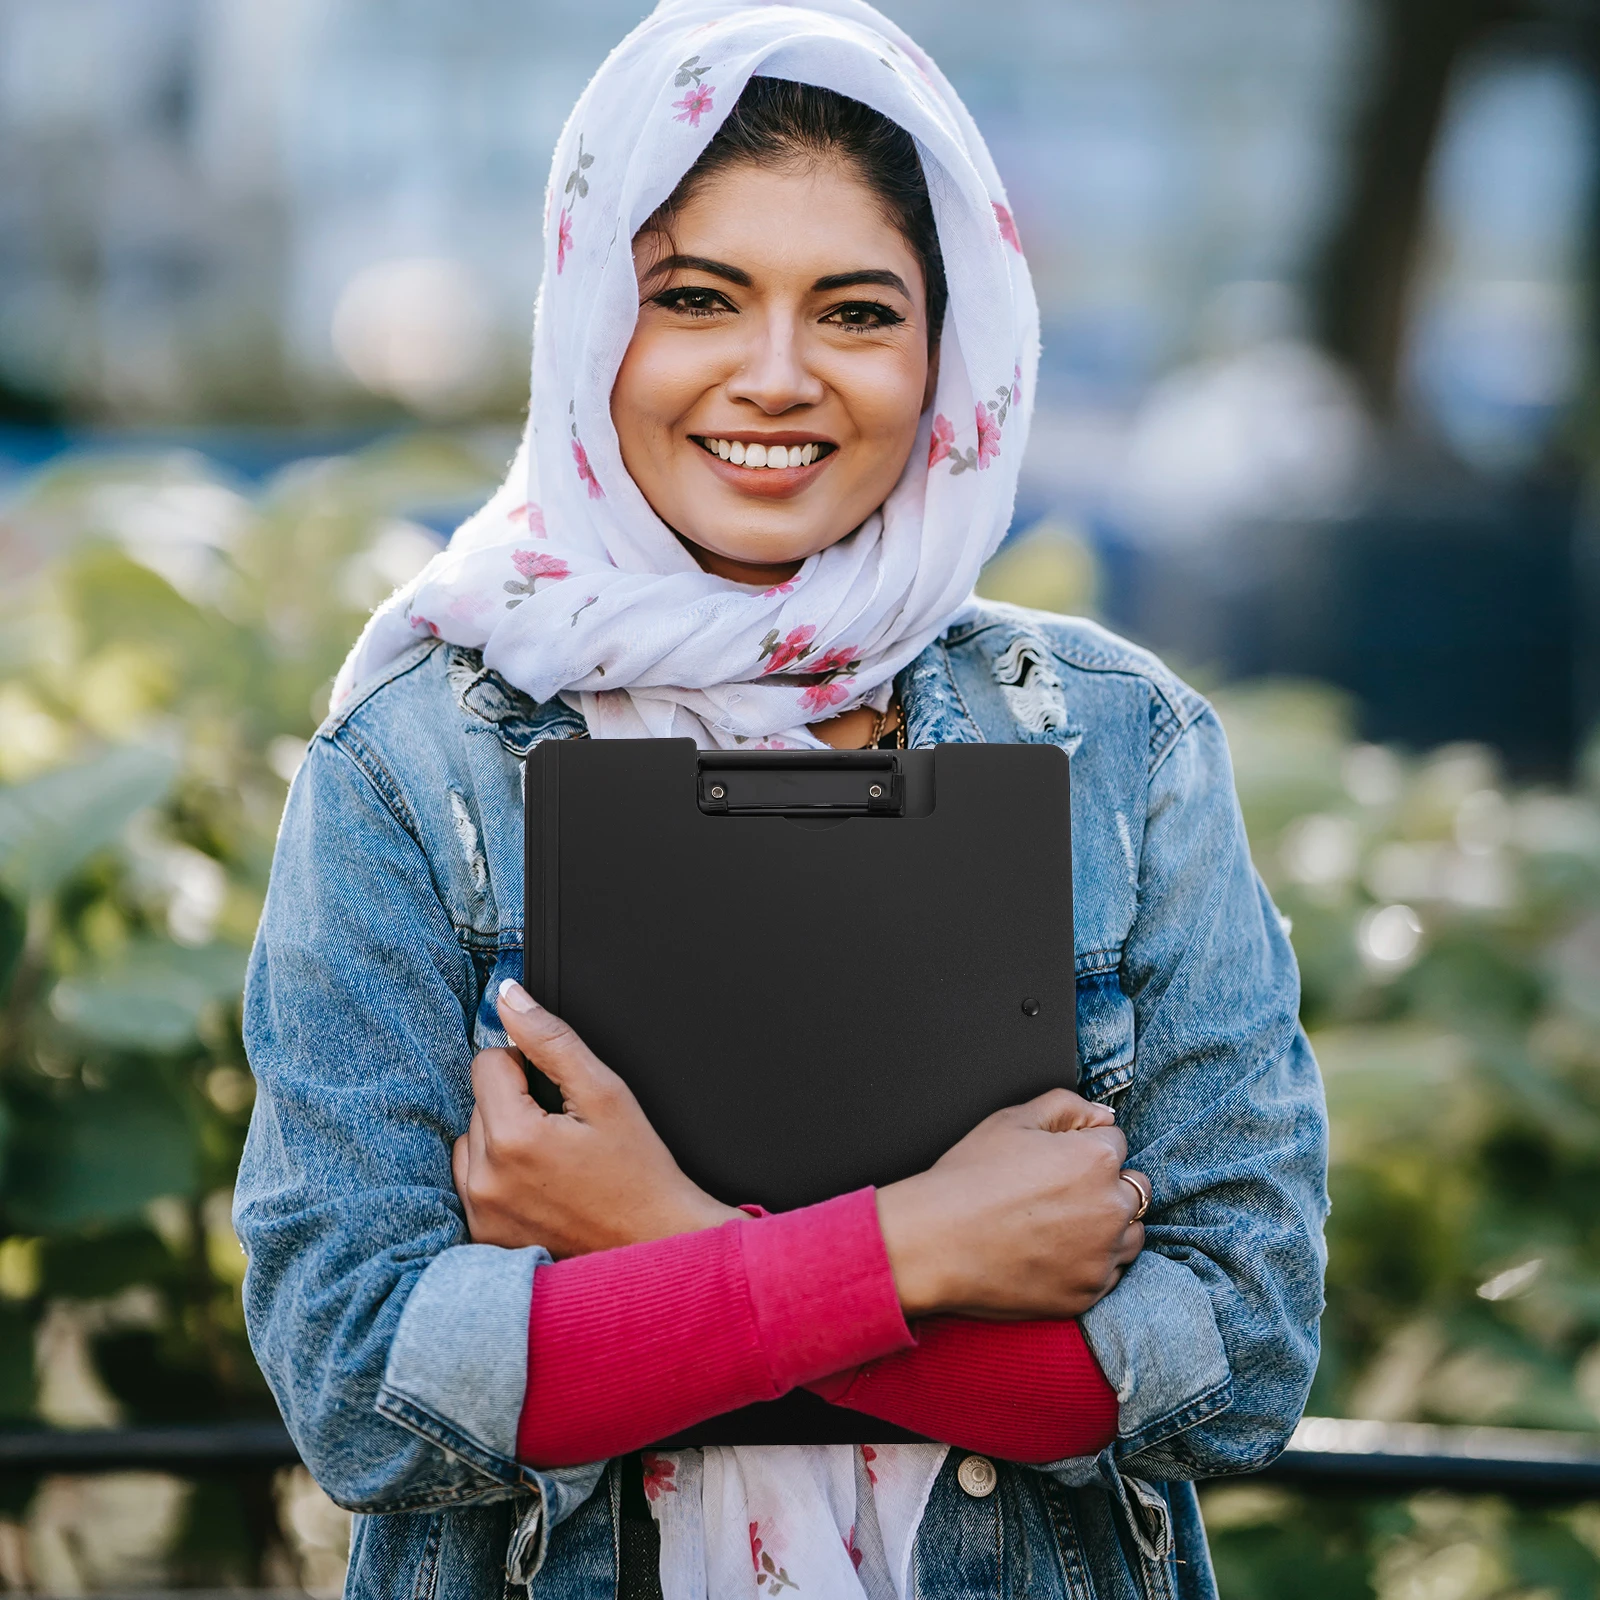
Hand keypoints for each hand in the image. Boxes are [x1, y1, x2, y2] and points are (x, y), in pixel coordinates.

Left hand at [451, 981, 740, 1254]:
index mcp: (513, 1137)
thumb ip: (550, 1038)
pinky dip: (499, 1176)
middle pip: (480, 1102)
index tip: (560, 1096)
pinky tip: (540, 1186)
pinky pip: (472, 1182)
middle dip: (518, 1105)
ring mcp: (481, 1212)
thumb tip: (510, 998)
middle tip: (566, 1133)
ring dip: (503, 1140)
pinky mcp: (483, 1236)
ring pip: (472, 1140)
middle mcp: (486, 1179)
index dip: (527, 1067)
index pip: (487, 1063)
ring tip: (553, 1160)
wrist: (654, 1244)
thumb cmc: (639, 1174)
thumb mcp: (605, 1092)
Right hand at [876, 1090, 1146, 1320]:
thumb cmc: (968, 1177)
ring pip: (1132, 1233)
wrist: (935, 1244)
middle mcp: (1111, 1208)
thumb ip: (1066, 1106)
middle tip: (1060, 1192)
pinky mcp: (1089, 1294)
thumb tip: (1102, 1114)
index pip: (1116, 1141)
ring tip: (1062, 1224)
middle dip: (1108, 1184)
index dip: (1083, 1145)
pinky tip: (1055, 1253)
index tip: (1055, 1160)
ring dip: (1110, 1226)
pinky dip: (1093, 1262)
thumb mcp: (1011, 1119)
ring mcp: (1102, 1256)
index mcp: (1096, 1159)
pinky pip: (1111, 1273)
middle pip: (1135, 1187)